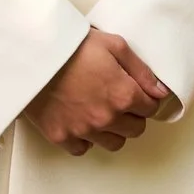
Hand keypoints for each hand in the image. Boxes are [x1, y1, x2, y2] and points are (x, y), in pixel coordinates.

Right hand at [24, 29, 169, 155]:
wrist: (33, 56)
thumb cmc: (72, 47)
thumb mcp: (114, 45)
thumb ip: (141, 70)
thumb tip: (159, 91)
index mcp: (123, 94)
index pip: (151, 109)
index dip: (146, 99)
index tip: (139, 94)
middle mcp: (106, 118)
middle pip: (136, 129)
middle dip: (133, 116)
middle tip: (120, 101)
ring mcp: (84, 130)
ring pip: (114, 143)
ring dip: (113, 130)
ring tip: (102, 112)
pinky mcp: (62, 137)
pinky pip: (84, 148)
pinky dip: (86, 139)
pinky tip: (81, 120)